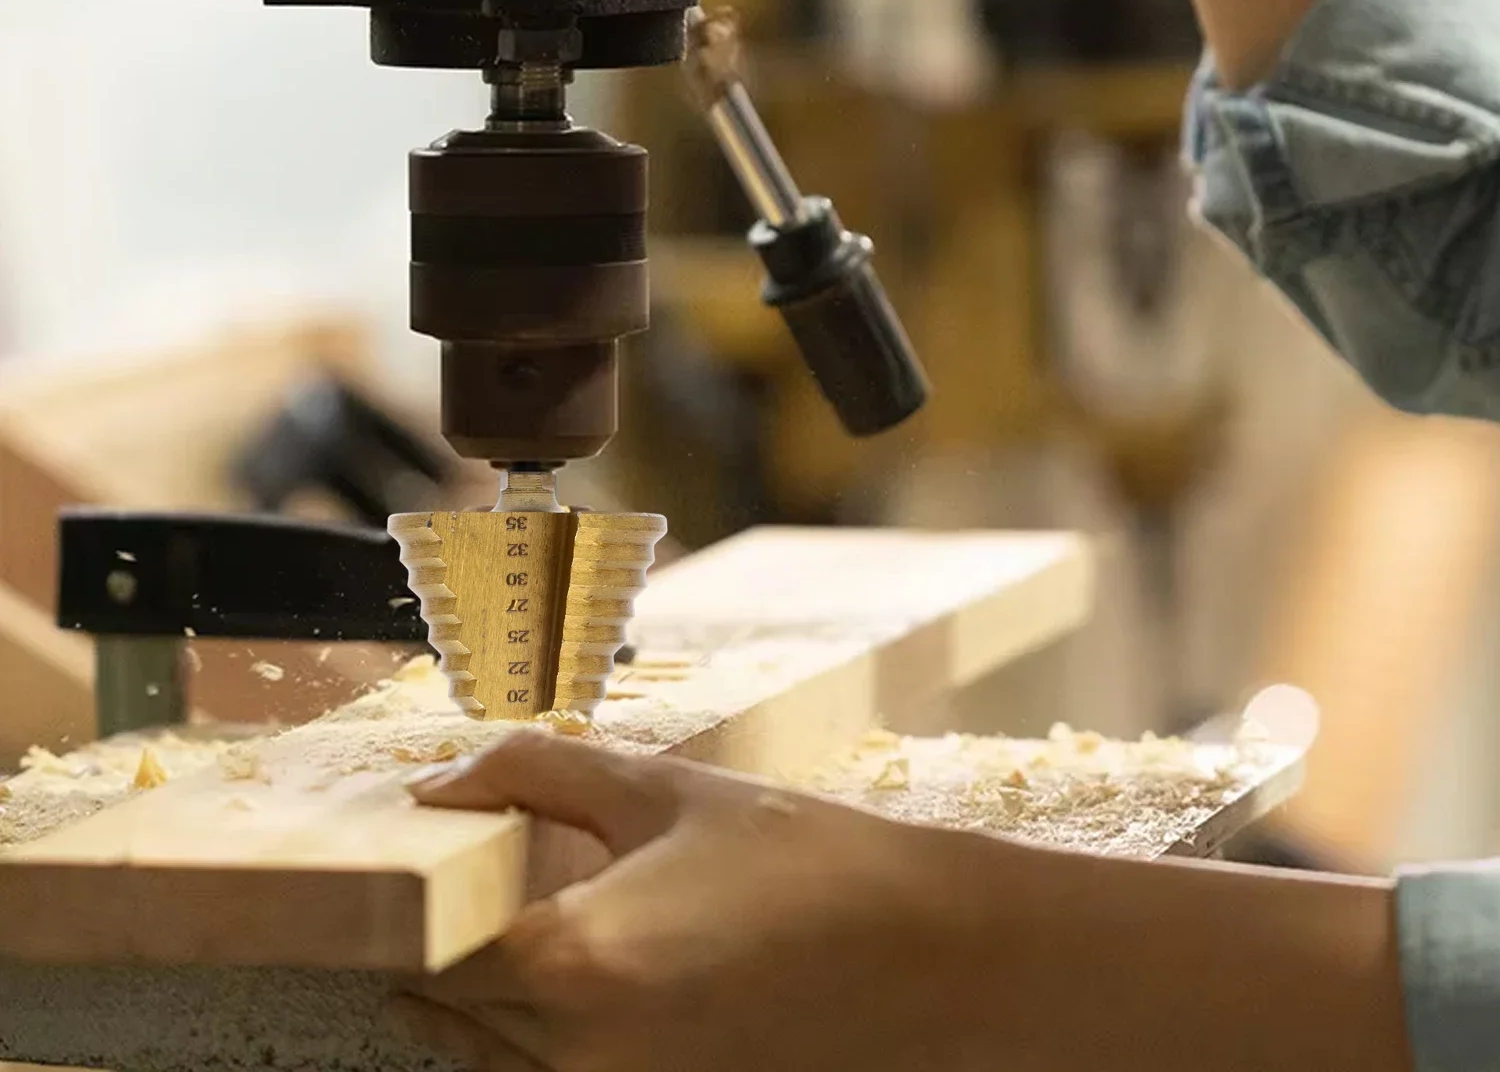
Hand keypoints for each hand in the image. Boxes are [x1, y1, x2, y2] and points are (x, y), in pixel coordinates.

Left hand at [389, 727, 1409, 1071]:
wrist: (920, 956)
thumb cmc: (801, 857)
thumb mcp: (665, 788)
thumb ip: (539, 769)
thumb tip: (444, 775)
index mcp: (575, 963)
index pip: (424, 941)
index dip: (402, 886)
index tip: (406, 838)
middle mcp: (576, 1055)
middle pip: (438, 1002)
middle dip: (431, 931)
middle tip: (459, 856)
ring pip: (479, 1050)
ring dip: (470, 983)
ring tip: (508, 901)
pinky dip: (519, 1025)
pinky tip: (565, 953)